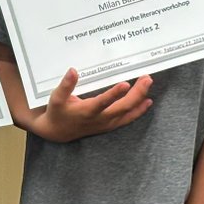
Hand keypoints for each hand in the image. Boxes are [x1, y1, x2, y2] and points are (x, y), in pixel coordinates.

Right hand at [30, 68, 152, 142]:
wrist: (58, 132)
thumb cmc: (57, 112)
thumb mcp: (56, 98)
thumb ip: (65, 85)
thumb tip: (73, 71)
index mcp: (86, 111)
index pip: (103, 103)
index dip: (114, 94)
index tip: (126, 84)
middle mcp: (100, 119)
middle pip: (122, 108)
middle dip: (136, 93)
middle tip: (146, 78)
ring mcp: (107, 123)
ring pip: (128, 113)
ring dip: (140, 99)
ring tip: (147, 84)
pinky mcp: (110, 125)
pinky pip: (128, 119)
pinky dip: (139, 111)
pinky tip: (147, 102)